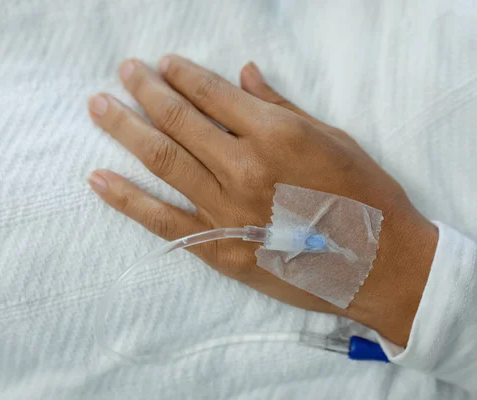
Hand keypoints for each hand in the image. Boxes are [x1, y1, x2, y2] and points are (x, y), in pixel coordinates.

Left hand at [87, 55, 437, 345]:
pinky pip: (163, 221)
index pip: (213, 94)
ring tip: (99, 106)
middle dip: (146, 90)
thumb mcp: (333, 139)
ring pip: (164, 161)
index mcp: (275, 134)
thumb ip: (282, 105)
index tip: (163, 63)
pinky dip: (127, 199)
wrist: (379, 264)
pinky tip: (98, 178)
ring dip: (126, 129)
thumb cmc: (365, 196)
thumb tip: (244, 74)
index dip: (184, 75)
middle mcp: (244, 168)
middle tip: (123, 71)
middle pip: (179, 120)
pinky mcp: (220, 250)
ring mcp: (227, 211)